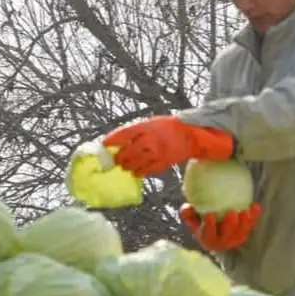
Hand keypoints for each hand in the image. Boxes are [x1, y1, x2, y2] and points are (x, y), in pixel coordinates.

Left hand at [103, 116, 233, 177]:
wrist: (190, 135)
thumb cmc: (167, 127)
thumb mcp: (151, 122)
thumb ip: (136, 131)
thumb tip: (117, 141)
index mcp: (146, 127)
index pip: (124, 134)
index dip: (112, 140)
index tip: (104, 145)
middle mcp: (150, 140)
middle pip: (127, 152)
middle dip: (119, 157)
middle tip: (115, 160)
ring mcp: (157, 153)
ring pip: (135, 163)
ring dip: (127, 166)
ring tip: (124, 166)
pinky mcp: (162, 163)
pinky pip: (146, 170)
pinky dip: (139, 172)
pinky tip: (135, 172)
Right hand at [179, 202, 261, 250]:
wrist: (217, 230)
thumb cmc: (202, 223)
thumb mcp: (192, 220)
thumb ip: (188, 214)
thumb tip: (186, 208)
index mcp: (208, 239)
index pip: (208, 234)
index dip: (209, 225)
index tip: (209, 214)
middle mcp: (223, 242)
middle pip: (227, 235)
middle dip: (230, 225)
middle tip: (231, 212)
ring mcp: (235, 239)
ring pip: (241, 232)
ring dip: (244, 222)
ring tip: (245, 211)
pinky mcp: (245, 233)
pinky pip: (251, 225)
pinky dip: (254, 216)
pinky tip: (256, 205)